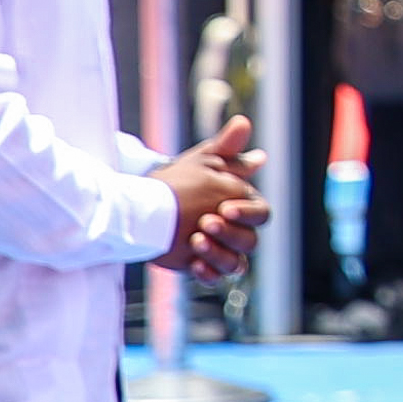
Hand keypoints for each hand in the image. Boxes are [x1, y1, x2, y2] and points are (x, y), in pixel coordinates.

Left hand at [155, 115, 267, 276]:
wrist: (141, 208)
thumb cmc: (176, 182)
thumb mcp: (202, 162)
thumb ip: (227, 147)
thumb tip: (244, 124)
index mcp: (241, 204)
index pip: (261, 213)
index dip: (248, 213)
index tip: (225, 208)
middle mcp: (234, 228)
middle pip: (250, 240)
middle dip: (228, 234)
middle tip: (204, 224)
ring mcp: (218, 249)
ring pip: (235, 262)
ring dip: (218, 254)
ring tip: (194, 243)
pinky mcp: (200, 265)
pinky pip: (214, 277)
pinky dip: (207, 272)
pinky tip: (193, 264)